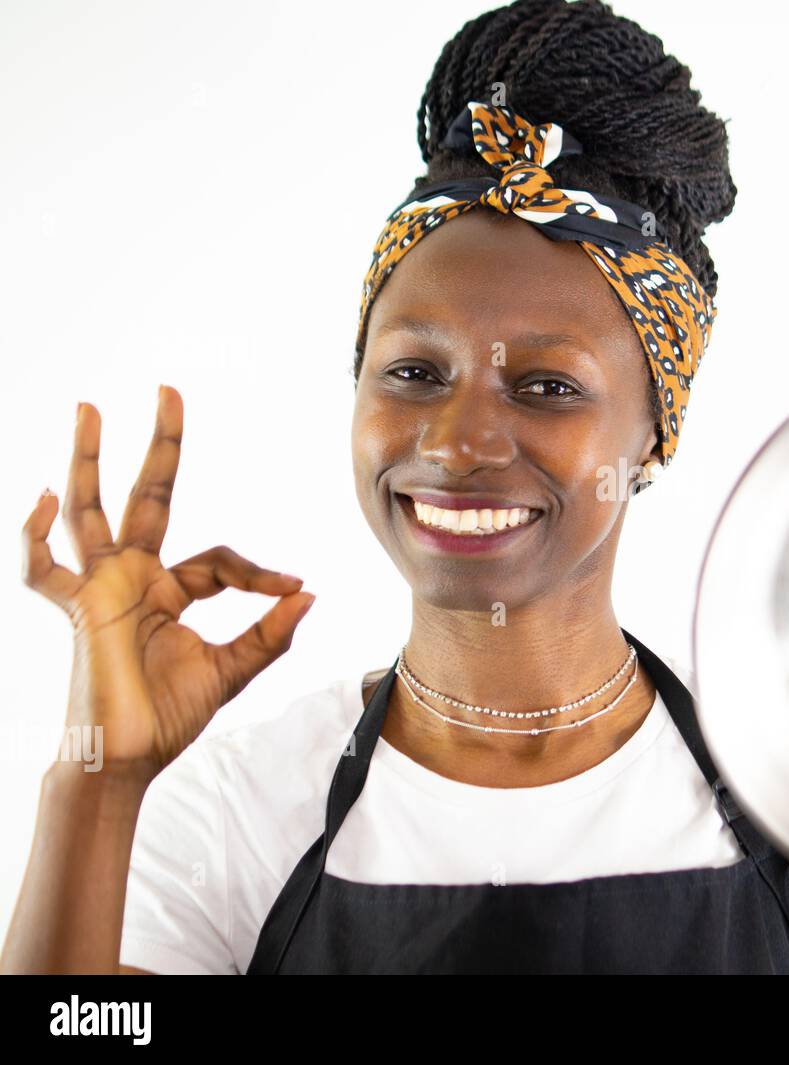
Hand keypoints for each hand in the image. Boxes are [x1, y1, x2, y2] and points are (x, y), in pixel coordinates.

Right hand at [21, 386, 314, 775]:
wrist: (128, 760)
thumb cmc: (171, 716)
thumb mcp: (233, 669)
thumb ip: (270, 634)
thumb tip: (309, 594)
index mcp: (171, 590)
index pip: (220, 559)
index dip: (259, 572)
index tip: (292, 588)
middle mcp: (133, 578)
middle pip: (146, 496)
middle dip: (159, 446)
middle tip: (169, 391)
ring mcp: (101, 589)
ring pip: (91, 511)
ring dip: (88, 459)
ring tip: (89, 407)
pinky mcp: (78, 611)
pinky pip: (43, 570)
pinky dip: (35, 536)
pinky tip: (41, 496)